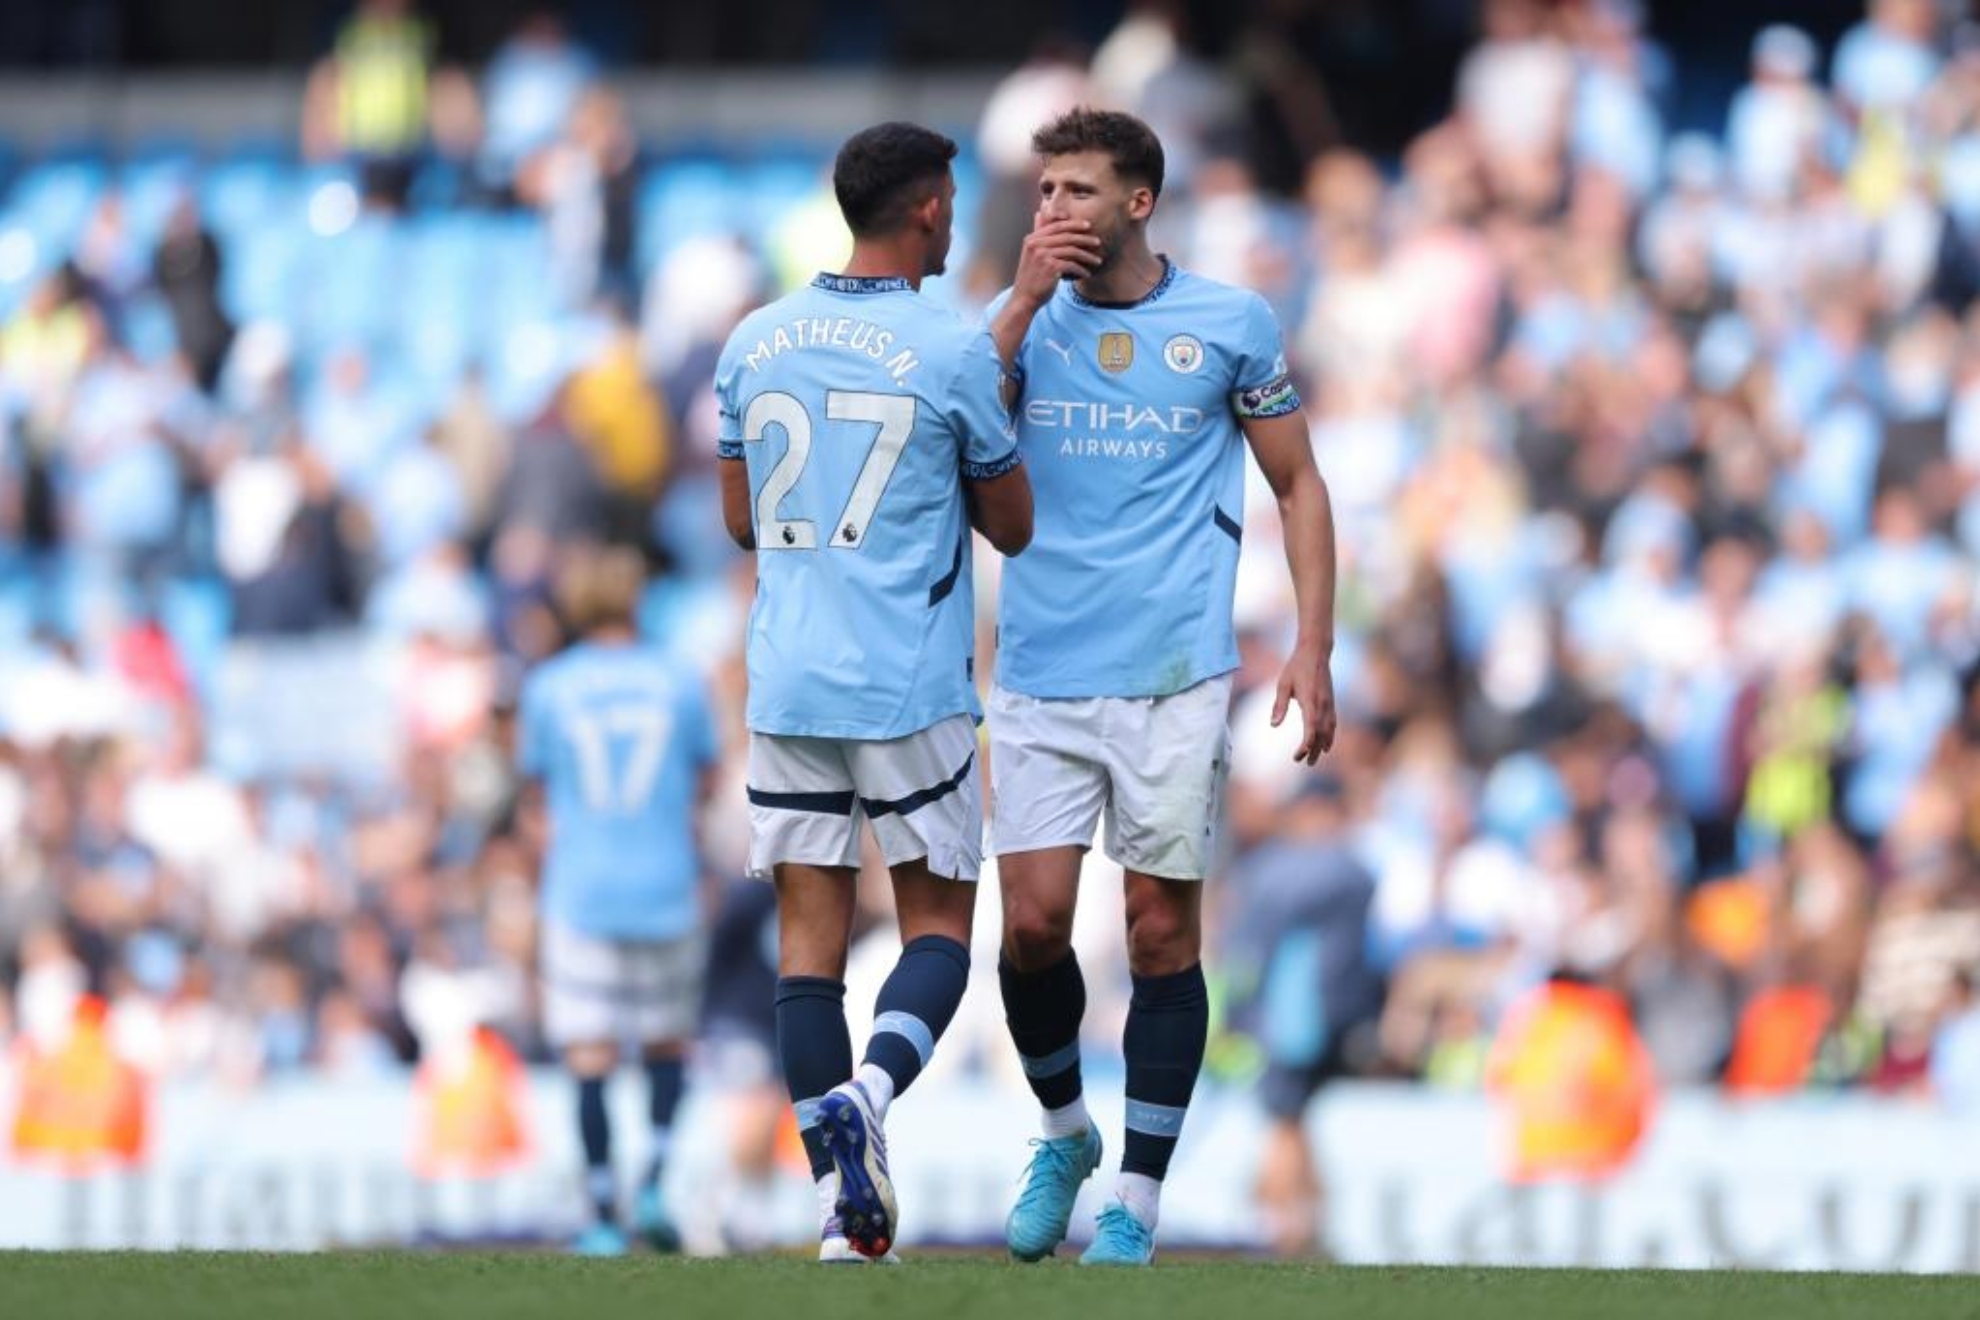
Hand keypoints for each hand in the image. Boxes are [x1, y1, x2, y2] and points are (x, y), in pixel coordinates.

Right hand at [1012, 210, 1101, 305]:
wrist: (1024, 298)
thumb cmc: (1030, 277)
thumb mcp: (1031, 252)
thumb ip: (1037, 234)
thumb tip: (1039, 212)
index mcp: (1032, 239)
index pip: (1056, 226)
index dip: (1073, 224)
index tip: (1087, 225)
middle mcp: (1036, 245)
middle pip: (1066, 236)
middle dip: (1084, 238)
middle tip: (1097, 241)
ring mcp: (1042, 256)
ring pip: (1072, 250)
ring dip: (1087, 256)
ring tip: (1097, 260)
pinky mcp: (1050, 268)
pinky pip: (1072, 265)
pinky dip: (1081, 269)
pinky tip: (1087, 273)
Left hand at [1271, 640, 1336, 764]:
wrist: (1316, 652)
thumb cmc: (1296, 667)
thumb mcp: (1283, 684)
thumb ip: (1279, 705)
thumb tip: (1273, 725)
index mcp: (1310, 700)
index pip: (1311, 727)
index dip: (1306, 744)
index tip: (1298, 755)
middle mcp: (1323, 704)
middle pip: (1321, 733)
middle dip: (1314, 750)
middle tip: (1306, 763)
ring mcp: (1329, 703)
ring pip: (1329, 730)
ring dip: (1323, 745)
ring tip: (1315, 759)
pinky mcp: (1331, 702)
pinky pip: (1333, 723)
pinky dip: (1330, 735)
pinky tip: (1326, 744)